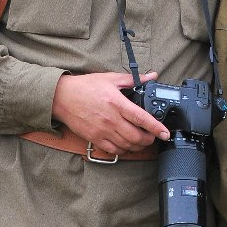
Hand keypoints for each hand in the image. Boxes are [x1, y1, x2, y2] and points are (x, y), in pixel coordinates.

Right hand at [52, 70, 170, 155]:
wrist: (61, 97)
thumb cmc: (85, 87)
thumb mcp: (110, 78)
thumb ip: (133, 80)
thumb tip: (151, 76)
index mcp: (117, 103)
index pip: (142, 118)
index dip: (156, 128)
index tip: (165, 133)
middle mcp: (111, 119)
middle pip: (136, 136)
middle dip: (149, 139)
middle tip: (153, 137)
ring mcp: (102, 130)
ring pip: (127, 145)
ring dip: (138, 146)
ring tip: (142, 141)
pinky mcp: (94, 138)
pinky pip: (113, 150)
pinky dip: (123, 150)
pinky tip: (126, 145)